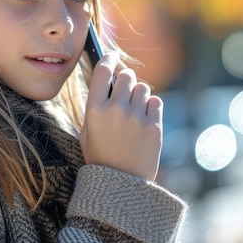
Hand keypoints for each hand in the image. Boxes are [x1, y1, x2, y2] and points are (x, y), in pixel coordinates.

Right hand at [79, 52, 162, 180]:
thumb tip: (110, 78)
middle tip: (124, 90)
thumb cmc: (101, 156)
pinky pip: (156, 102)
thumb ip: (96, 104)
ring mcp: (136, 118)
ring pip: (143, 88)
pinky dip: (151, 106)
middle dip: (125, 80)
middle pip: (126, 76)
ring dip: (138, 94)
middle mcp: (115, 110)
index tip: (112, 56)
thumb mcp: (87, 130)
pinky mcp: (154, 127)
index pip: (103, 71)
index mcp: (94, 110)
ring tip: (133, 111)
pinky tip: (144, 118)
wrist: (120, 185)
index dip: (109, 59)